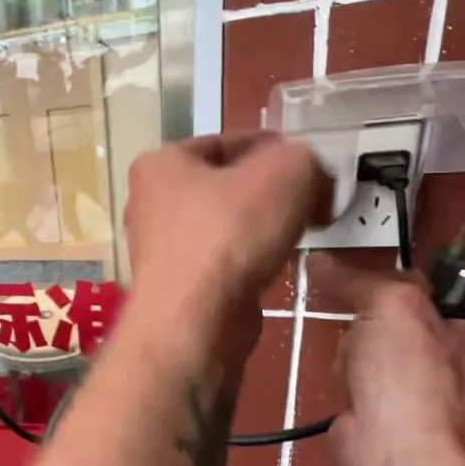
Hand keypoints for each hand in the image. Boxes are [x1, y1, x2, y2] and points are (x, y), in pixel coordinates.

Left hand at [122, 133, 328, 365]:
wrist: (196, 324)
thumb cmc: (230, 235)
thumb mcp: (284, 172)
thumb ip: (303, 158)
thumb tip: (310, 174)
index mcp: (160, 163)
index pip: (227, 141)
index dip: (275, 148)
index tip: (311, 163)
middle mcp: (151, 203)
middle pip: (226, 184)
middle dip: (271, 189)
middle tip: (313, 197)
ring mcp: (162, 249)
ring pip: (227, 224)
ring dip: (264, 226)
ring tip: (301, 229)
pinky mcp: (179, 288)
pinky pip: (225, 261)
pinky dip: (252, 259)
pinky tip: (277, 264)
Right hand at [314, 255, 464, 465]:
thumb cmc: (416, 381)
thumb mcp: (393, 306)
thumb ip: (360, 279)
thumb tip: (319, 261)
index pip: (450, 289)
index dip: (414, 284)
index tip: (381, 282)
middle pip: (402, 320)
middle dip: (374, 325)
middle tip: (366, 332)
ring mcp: (429, 398)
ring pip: (374, 354)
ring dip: (355, 360)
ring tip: (355, 374)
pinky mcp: (395, 425)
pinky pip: (360, 390)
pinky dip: (347, 393)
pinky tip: (348, 400)